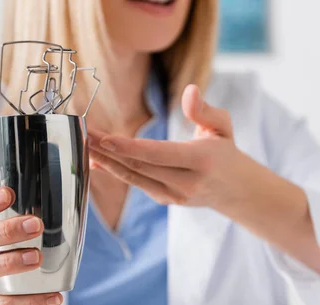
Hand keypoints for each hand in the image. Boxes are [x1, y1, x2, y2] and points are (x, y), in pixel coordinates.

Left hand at [88, 84, 255, 208]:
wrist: (236, 191)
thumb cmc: (226, 152)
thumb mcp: (223, 126)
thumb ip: (205, 110)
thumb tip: (189, 91)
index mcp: (202, 160)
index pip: (159, 154)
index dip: (129, 148)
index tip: (104, 139)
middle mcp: (186, 182)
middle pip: (140, 166)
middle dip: (108, 150)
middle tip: (83, 133)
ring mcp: (174, 195)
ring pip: (134, 177)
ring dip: (106, 161)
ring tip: (84, 144)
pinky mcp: (165, 200)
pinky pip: (136, 183)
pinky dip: (115, 171)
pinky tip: (97, 159)